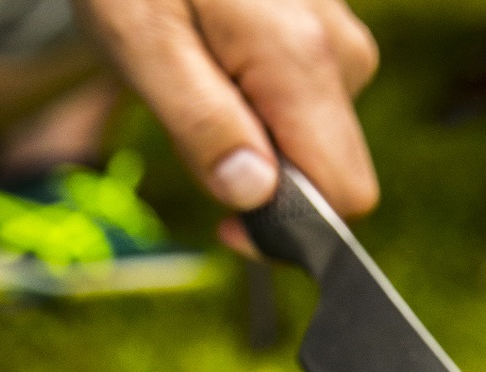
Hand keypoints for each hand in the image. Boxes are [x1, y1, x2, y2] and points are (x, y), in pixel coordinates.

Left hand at [73, 0, 379, 243]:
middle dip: (267, 182)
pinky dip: (262, 104)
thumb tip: (253, 195)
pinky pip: (309, 101)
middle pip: (334, 171)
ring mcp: (340, 36)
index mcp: (301, 59)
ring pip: (317, 138)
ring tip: (194, 74)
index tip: (225, 225)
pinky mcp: (327, 30)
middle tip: (191, 130)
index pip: (343, 193)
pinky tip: (216, 57)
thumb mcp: (141, 45)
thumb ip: (200, 124)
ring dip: (257, 137)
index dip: (287, 228)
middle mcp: (341, 50)